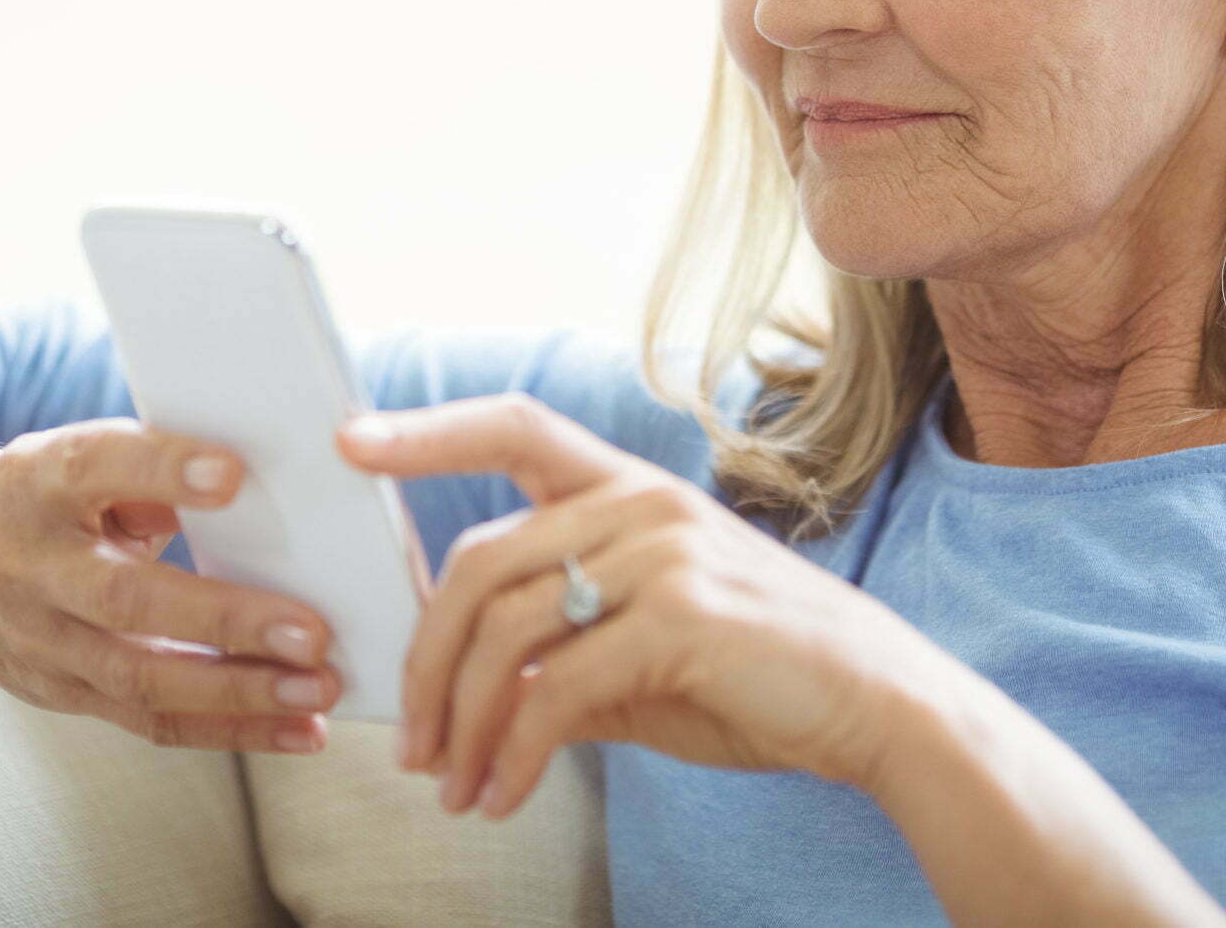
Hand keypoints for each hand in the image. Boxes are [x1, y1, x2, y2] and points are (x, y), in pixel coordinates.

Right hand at [0, 416, 345, 752]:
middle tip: (310, 630)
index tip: (235, 473)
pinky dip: (231, 730)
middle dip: (223, 618)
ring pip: (140, 677)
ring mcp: (40, 642)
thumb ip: (154, 471)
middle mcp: (29, 566)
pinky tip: (298, 731)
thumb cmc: (55, 497)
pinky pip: (152, 721)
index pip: (94, 466)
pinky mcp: (63, 694)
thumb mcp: (83, 461)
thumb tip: (265, 494)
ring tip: (316, 690)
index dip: (161, 468)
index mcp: (35, 483)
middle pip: (124, 599)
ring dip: (239, 691)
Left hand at [335, 391, 946, 820]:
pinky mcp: (681, 619)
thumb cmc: (758, 676)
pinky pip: (556, 690)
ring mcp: (663, 554)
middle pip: (477, 563)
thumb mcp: (643, 654)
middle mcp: (641, 504)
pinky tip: (505, 796)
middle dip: (424, 662)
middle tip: (410, 745)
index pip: (515, 428)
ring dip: (462, 724)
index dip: (428, 432)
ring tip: (454, 786)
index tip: (351, 440)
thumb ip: (558, 650)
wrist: (875, 706)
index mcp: (629, 490)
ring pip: (506, 631)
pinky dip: (513, 754)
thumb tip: (466, 690)